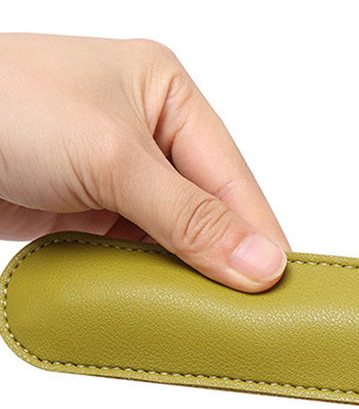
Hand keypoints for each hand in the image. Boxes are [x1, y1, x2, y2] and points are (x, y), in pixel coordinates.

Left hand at [0, 33, 288, 291]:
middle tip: (251, 311)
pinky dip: (148, 275)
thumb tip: (260, 263)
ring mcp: (118, 171)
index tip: (281, 286)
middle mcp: (148, 130)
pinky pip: (135, 247)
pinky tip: (164, 302)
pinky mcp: (89, 206)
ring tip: (212, 315)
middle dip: (223, 256)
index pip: (230, 174)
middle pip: (207, 207)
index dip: (257, 231)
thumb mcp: (112, 158)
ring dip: (186, 271)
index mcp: (168, 93)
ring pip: (175, 232)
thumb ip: (190, 216)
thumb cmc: (4, 107)